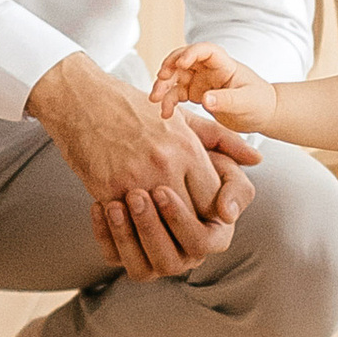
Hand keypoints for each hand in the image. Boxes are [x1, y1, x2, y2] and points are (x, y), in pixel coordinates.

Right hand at [27, 52, 261, 284]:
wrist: (81, 99)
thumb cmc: (133, 107)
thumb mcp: (183, 117)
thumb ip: (222, 140)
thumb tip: (257, 158)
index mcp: (187, 150)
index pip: (213, 203)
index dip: (212, 218)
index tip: (204, 218)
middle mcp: (165, 166)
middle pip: (190, 222)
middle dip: (189, 232)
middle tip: (182, 234)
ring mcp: (134, 180)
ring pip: (158, 231)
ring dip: (157, 237)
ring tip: (156, 233)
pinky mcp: (106, 189)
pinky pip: (125, 227)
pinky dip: (129, 232)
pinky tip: (129, 227)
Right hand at [150, 42, 274, 130]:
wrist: (262, 114)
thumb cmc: (260, 103)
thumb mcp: (246, 102)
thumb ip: (226, 100)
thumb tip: (205, 100)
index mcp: (224, 64)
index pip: (205, 50)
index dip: (190, 53)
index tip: (180, 64)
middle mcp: (209, 69)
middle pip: (183, 60)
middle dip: (169, 68)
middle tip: (160, 81)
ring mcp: (201, 80)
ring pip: (176, 77)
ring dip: (164, 86)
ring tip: (155, 100)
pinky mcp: (196, 93)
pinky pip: (177, 93)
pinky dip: (169, 101)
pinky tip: (165, 113)